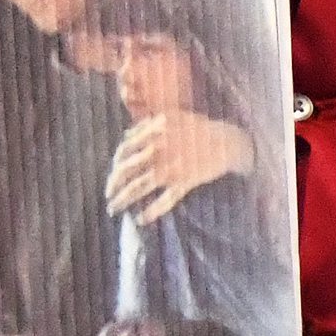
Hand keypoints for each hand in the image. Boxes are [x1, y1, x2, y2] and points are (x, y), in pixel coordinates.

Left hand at [103, 110, 255, 224]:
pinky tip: (141, 219)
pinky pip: (165, 200)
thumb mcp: (172, 116)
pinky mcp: (185, 181)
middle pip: (126, 170)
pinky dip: (152, 212)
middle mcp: (159, 150)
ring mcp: (171, 167)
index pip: (124, 151)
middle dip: (113, 185)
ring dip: (123, 200)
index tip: (113, 174)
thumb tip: (126, 136)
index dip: (115, 164)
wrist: (227, 140)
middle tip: (108, 195)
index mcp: (153, 133)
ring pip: (140, 187)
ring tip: (113, 209)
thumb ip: (147, 124)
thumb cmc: (199, 128)